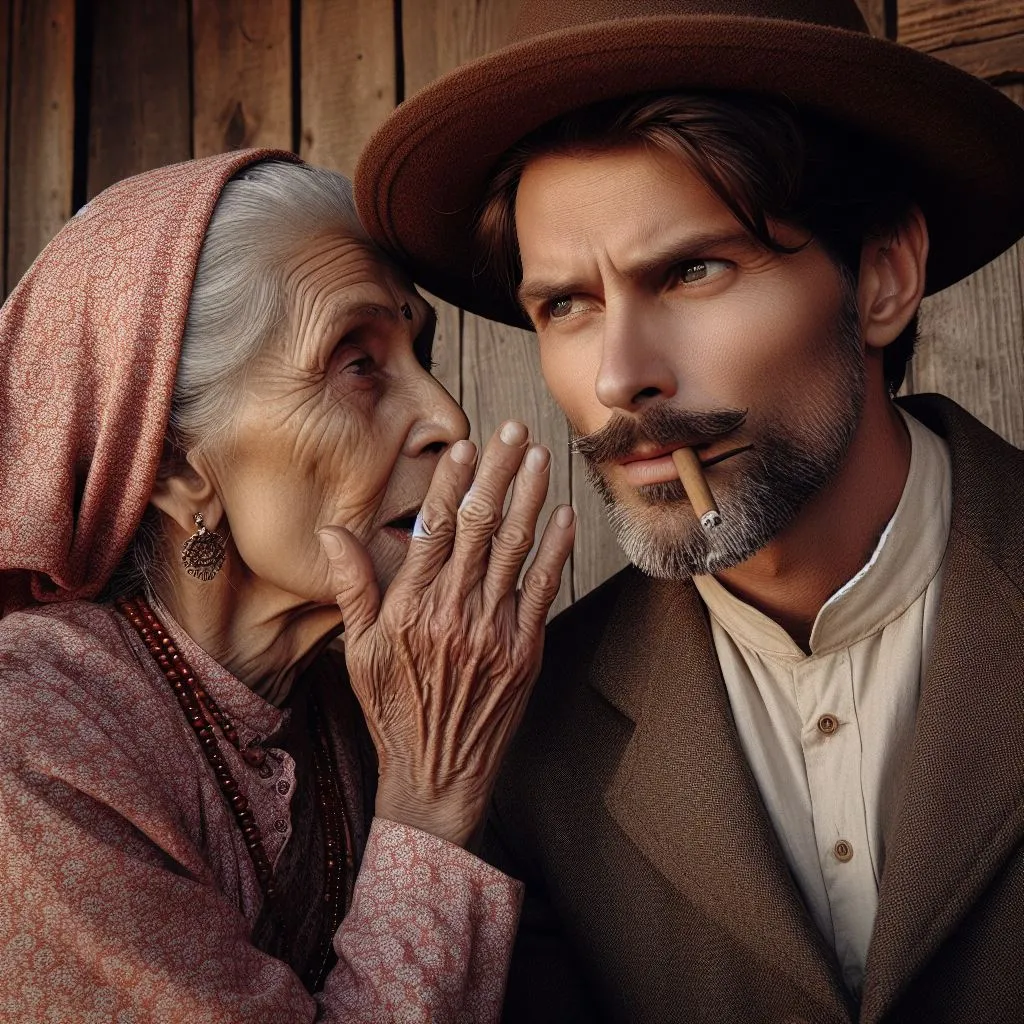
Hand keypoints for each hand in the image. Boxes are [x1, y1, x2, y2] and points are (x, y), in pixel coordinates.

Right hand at [318, 421, 574, 846]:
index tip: (462, 446)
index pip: (433, 529)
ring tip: (538, 455)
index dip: (450, 483)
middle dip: (496, 472)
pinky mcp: (525, 651)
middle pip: (479, 526)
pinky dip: (554, 551)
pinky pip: (542, 590)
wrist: (436, 775)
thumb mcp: (358, 652)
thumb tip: (331, 531)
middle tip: (511, 429)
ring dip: (529, 497)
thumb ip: (352, 586)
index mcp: (410, 608)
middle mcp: (453, 612)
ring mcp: (494, 631)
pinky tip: (563, 516)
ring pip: (514, 548)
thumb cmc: (392, 711)